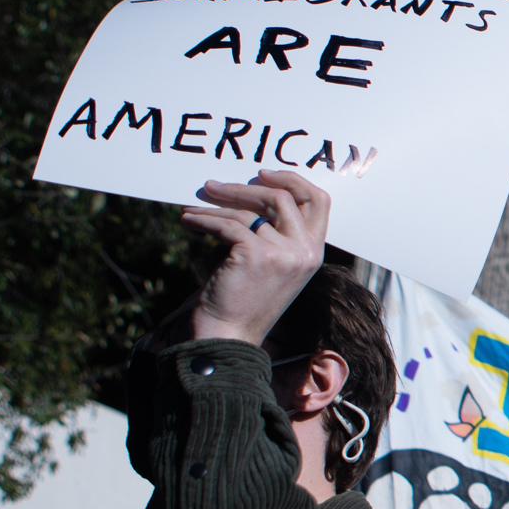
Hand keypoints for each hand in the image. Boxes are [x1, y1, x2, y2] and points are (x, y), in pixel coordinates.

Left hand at [179, 169, 330, 344]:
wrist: (230, 334)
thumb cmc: (246, 299)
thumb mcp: (274, 264)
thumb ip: (276, 233)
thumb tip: (247, 192)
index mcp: (314, 252)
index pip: (319, 201)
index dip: (292, 179)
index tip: (262, 174)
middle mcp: (306, 251)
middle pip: (283, 196)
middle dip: (245, 187)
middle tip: (216, 186)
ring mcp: (284, 253)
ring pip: (249, 210)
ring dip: (216, 205)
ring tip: (194, 207)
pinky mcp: (257, 255)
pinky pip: (227, 224)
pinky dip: (203, 220)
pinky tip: (189, 221)